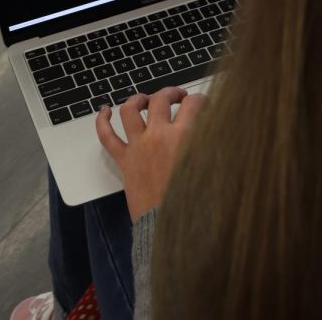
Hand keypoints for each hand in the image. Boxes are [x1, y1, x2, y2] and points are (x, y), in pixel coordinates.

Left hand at [96, 87, 207, 221]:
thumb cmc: (196, 204)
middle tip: (179, 97)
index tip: (204, 104)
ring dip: (138, 99)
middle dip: (171, 93)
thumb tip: (219, 131)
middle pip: (160, 99)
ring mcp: (138, 146)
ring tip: (145, 99)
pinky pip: (107, 136)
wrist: (170, 229)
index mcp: (184, 136)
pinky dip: (102, 121)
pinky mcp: (124, 160)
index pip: (193, 104)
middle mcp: (158, 135)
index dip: (201, 100)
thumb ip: (214, 146)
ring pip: (130, 110)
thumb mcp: (214, 170)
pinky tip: (104, 111)